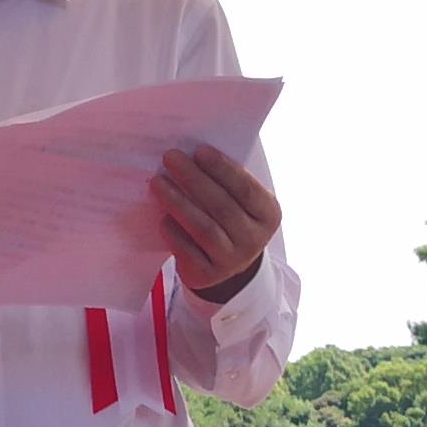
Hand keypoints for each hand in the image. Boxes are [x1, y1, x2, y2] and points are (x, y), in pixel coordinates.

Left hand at [155, 145, 280, 301]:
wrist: (227, 266)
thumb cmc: (231, 220)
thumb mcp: (241, 203)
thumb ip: (227, 182)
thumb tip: (193, 155)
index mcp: (268, 215)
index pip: (246, 189)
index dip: (223, 169)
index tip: (199, 151)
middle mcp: (254, 240)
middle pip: (221, 206)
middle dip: (194, 179)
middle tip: (171, 158)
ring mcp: (231, 261)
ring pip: (203, 228)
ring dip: (178, 202)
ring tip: (158, 182)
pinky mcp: (207, 275)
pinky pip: (186, 250)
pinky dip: (173, 231)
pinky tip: (162, 215)